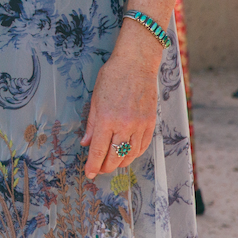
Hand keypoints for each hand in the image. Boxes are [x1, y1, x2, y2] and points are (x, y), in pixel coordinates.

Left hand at [81, 31, 163, 178]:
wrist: (136, 64)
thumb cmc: (112, 77)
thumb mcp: (95, 99)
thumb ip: (91, 124)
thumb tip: (86, 143)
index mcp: (106, 119)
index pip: (98, 150)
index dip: (93, 165)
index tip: (89, 174)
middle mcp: (124, 125)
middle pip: (115, 156)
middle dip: (106, 167)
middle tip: (99, 170)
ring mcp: (139, 125)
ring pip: (130, 154)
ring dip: (120, 163)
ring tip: (112, 164)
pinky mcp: (150, 123)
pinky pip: (143, 145)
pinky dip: (134, 154)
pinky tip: (128, 155)